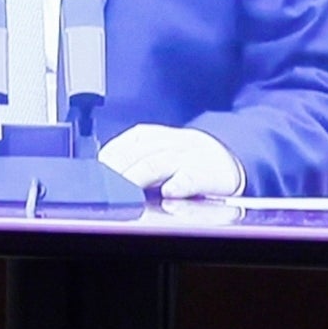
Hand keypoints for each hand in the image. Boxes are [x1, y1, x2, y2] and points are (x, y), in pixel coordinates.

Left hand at [98, 124, 243, 199]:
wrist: (228, 158)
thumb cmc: (186, 159)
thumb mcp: (158, 149)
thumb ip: (133, 156)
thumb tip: (103, 170)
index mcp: (154, 136)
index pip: (127, 142)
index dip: (111, 157)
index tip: (99, 170)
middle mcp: (169, 144)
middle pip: (139, 154)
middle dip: (120, 169)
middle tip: (107, 185)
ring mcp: (188, 158)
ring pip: (158, 164)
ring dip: (139, 176)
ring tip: (127, 189)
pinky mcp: (206, 175)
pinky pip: (190, 178)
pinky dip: (179, 184)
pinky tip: (169, 192)